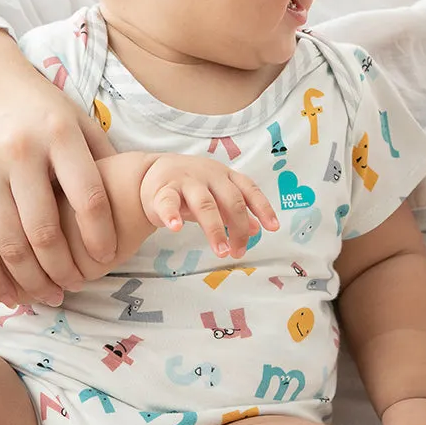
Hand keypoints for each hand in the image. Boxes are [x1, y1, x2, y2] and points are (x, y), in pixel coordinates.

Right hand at [0, 28, 116, 307]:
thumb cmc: (36, 108)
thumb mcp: (76, 118)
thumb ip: (100, 158)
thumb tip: (131, 204)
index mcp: (59, 133)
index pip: (88, 198)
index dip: (101, 237)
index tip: (107, 258)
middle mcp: (19, 151)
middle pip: (44, 232)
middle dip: (64, 270)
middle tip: (77, 286)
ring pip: (7, 245)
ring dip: (30, 282)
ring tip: (49, 295)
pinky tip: (9, 293)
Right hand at [140, 155, 279, 258]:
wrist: (152, 172)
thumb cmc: (190, 187)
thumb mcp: (216, 195)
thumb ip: (235, 210)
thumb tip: (256, 229)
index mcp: (225, 176)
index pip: (248, 189)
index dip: (262, 207)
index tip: (273, 228)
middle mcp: (209, 176)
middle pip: (230, 200)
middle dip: (238, 228)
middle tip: (238, 252)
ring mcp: (186, 181)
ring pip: (204, 204)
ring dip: (215, 229)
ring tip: (221, 251)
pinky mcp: (162, 190)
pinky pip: (168, 202)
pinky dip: (172, 215)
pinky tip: (176, 227)